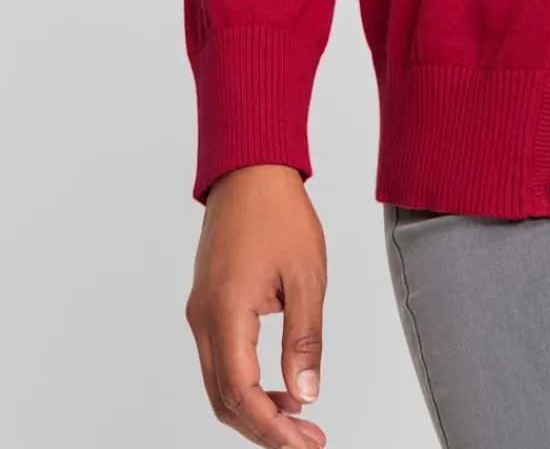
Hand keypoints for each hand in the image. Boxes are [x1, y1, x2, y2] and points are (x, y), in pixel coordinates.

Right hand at [185, 164, 328, 446]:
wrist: (250, 170)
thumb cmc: (279, 214)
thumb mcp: (306, 277)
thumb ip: (305, 338)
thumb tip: (306, 393)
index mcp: (225, 313)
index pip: (242, 394)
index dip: (272, 428)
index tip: (304, 444)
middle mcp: (203, 319)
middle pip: (224, 400)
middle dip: (264, 428)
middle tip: (307, 440)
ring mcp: (200, 313)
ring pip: (219, 384)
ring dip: (254, 409)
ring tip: (299, 418)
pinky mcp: (206, 305)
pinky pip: (219, 360)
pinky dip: (245, 383)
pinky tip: (278, 386)